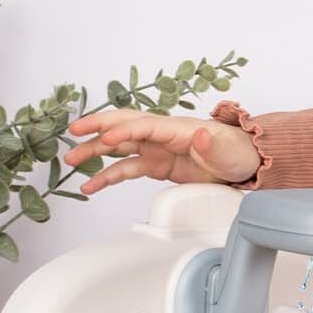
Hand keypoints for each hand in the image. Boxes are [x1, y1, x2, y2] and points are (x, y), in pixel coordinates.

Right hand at [63, 107, 261, 192]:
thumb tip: (199, 135)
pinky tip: (91, 186)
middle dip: (97, 127)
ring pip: (118, 148)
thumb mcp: (226, 151)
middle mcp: (160, 135)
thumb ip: (210, 144)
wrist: (242, 161)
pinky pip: (126, 169)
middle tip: (73, 131)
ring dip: (94, 153)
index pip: (143, 126)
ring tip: (71, 162)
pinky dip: (107, 176)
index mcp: (175, 128)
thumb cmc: (235, 151)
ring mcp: (156, 150)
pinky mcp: (155, 165)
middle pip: (122, 126)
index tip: (105, 138)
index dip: (124, 131)